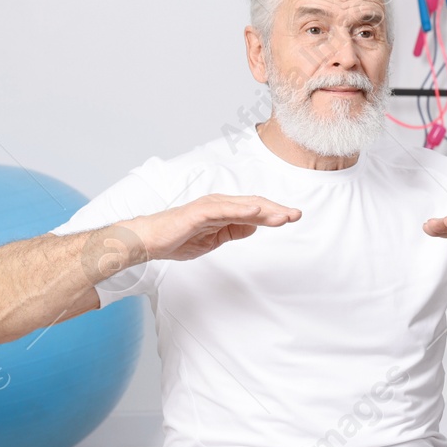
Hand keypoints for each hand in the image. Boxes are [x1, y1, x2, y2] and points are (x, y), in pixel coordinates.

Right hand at [129, 194, 301, 262]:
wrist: (149, 241)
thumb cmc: (177, 239)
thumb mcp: (213, 240)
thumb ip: (233, 231)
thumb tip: (254, 226)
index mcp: (224, 211)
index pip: (255, 210)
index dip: (274, 213)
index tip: (292, 217)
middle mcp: (219, 204)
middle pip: (254, 205)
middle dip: (277, 210)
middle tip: (297, 215)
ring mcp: (209, 206)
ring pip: (243, 206)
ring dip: (265, 210)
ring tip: (284, 215)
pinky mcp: (198, 212)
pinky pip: (223, 210)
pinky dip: (241, 210)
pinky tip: (256, 213)